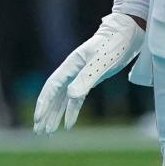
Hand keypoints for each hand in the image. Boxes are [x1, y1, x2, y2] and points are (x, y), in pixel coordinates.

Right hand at [33, 12, 144, 134]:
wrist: (127, 33)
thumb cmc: (114, 44)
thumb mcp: (101, 62)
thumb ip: (86, 78)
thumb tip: (70, 96)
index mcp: (70, 65)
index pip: (52, 87)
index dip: (44, 103)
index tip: (38, 119)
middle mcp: (72, 71)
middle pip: (53, 95)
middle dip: (45, 113)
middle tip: (38, 131)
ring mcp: (80, 76)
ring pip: (62, 99)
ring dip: (55, 115)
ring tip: (48, 132)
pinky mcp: (90, 80)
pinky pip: (76, 100)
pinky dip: (71, 111)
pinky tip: (68, 125)